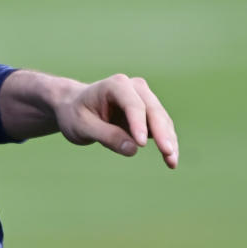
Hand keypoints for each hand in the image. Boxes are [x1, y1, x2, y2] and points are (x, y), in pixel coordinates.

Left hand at [57, 73, 178, 168]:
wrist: (75, 107)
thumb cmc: (76, 114)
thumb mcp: (83, 126)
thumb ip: (106, 136)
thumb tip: (133, 149)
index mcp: (115, 85)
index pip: (132, 104)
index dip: (139, 123)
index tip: (141, 143)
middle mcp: (134, 87)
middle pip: (152, 109)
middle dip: (161, 132)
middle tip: (168, 153)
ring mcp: (144, 98)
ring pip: (161, 119)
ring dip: (168, 140)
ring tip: (171, 162)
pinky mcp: (148, 113)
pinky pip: (162, 127)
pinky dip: (167, 142)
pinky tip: (171, 160)